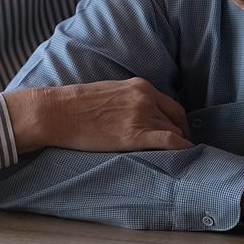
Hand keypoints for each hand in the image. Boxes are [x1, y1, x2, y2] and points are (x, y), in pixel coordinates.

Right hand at [3, 78, 191, 153]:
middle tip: (178, 147)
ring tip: (178, 157)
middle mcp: (145, 98)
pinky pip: (171, 141)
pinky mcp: (136, 134)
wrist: (57, 112)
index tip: (176, 132)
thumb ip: (128, 99)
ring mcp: (142, 115)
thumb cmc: (75, 105)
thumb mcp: (109, 92)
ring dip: (178, 143)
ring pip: (174, 131)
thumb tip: (136, 114)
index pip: (171, 104)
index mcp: (139, 86)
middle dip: (180, 133)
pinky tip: (186, 156)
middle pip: (175, 119)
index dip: (177, 120)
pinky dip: (183, 148)